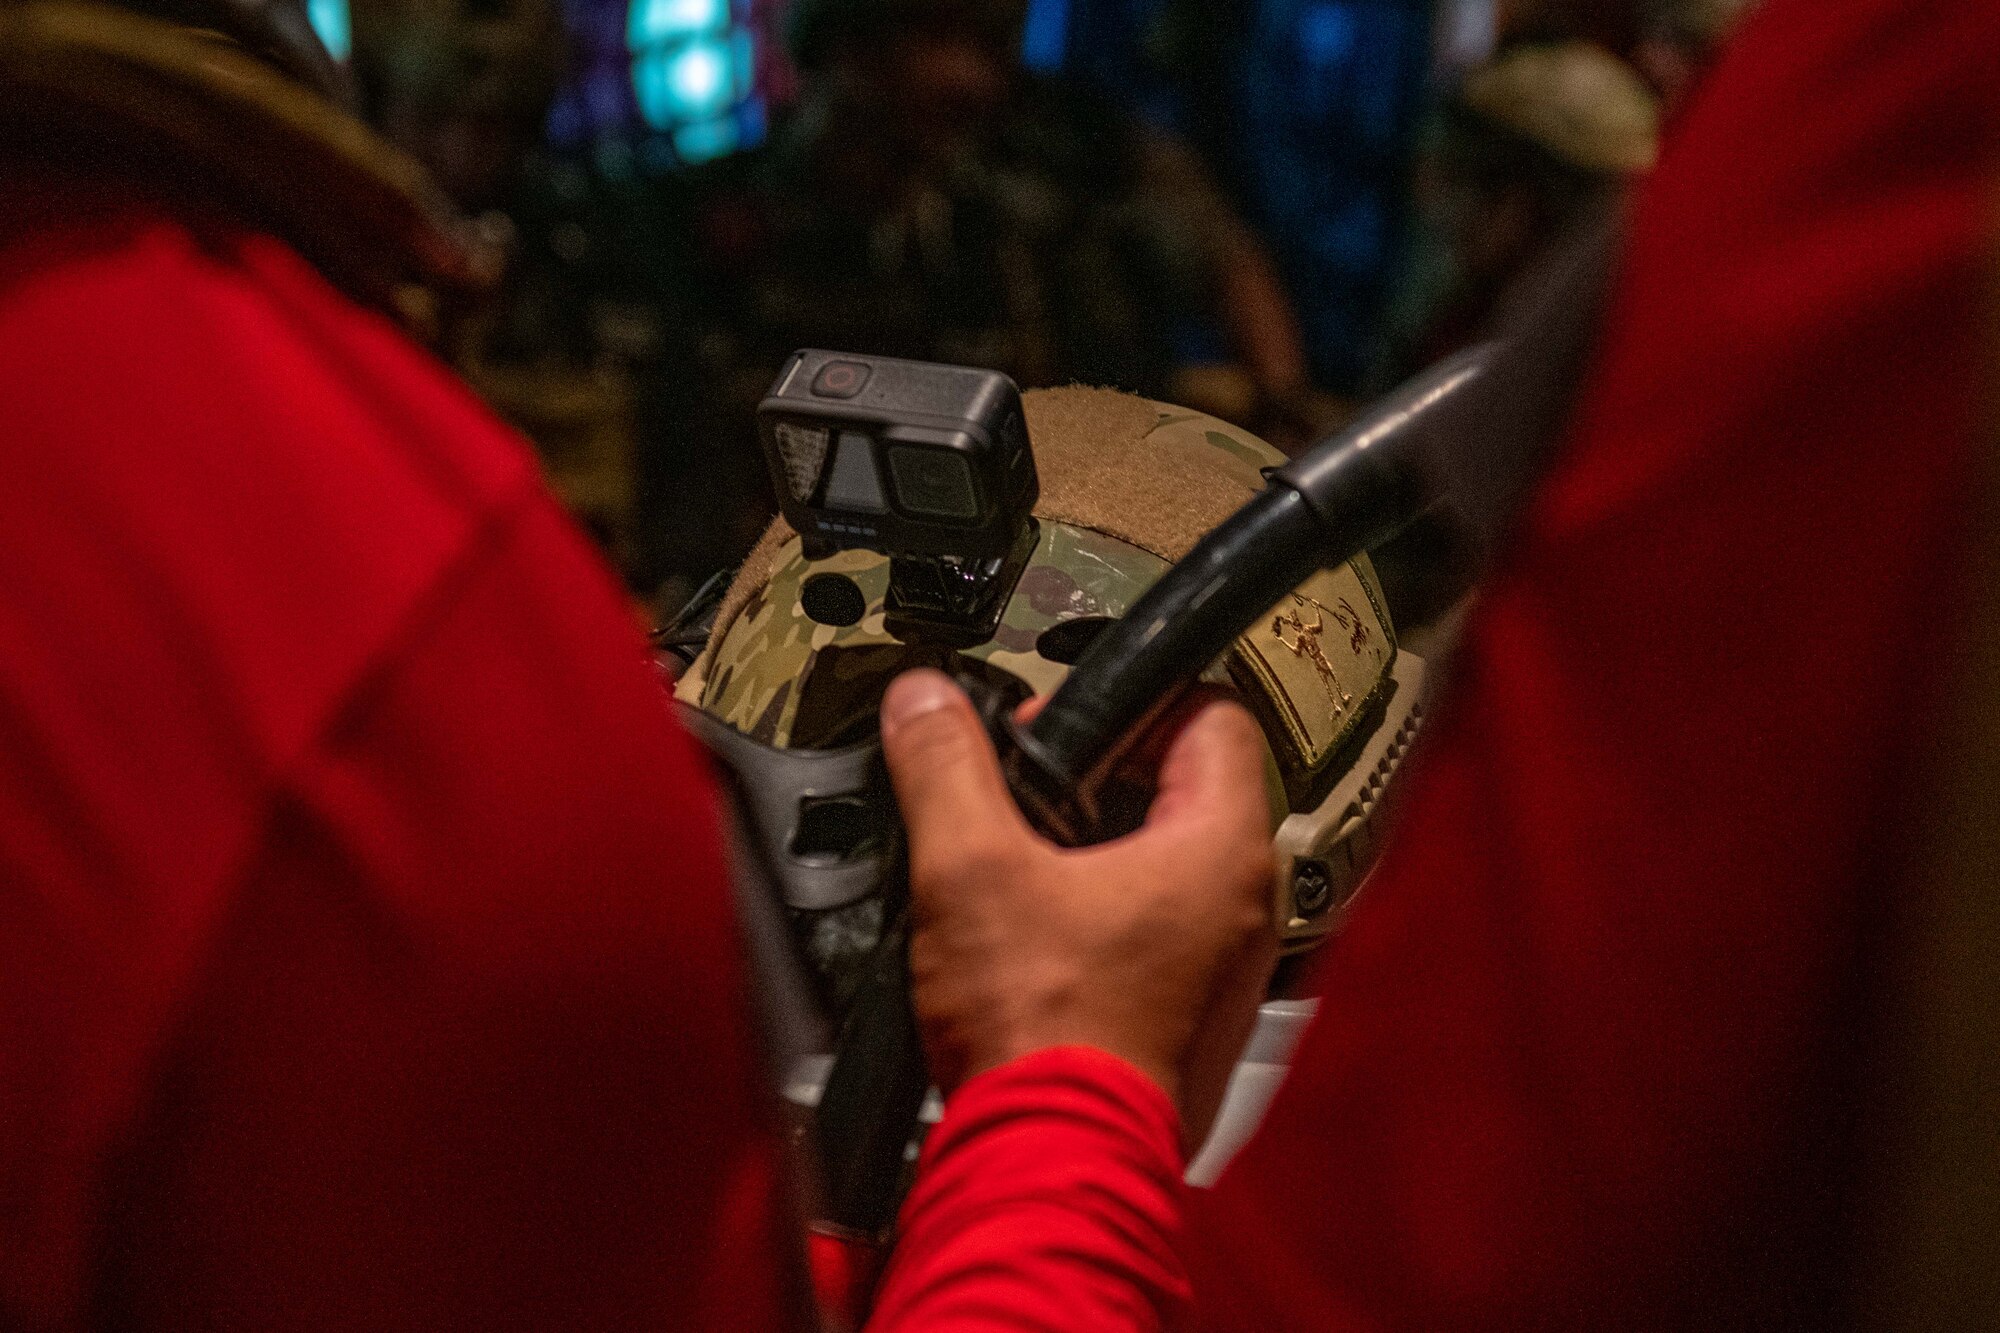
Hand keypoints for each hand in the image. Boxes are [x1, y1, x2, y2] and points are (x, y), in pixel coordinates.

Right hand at [879, 670, 1278, 1147]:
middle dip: (1099, 778)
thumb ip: (944, 767)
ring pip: (1167, 865)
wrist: (1054, 1163)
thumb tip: (925, 703)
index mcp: (1220, 851)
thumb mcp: (969, 870)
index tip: (1064, 722)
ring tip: (1021, 867)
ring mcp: (1225, 968)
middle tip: (1027, 795)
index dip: (1130, 701)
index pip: (1211, 715)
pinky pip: (1157, 932)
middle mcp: (1243, 906)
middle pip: (1185, 789)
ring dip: (1096, 851)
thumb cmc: (1046, 1037)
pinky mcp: (1190, 1016)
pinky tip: (1035, 940)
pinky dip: (1101, 918)